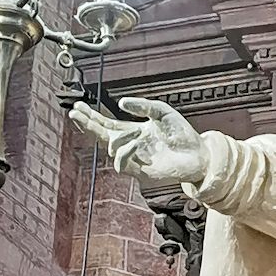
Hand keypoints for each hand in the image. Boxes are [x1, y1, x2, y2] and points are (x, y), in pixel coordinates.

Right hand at [68, 96, 206, 185]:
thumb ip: (142, 106)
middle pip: (101, 135)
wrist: (199, 155)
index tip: (77, 107)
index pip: (106, 124)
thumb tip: (120, 103)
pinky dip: (125, 151)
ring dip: (119, 137)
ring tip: (137, 130)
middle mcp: (130, 145)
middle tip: (75, 114)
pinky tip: (135, 142)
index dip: (91, 116)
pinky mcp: (140, 173)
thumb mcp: (162, 112)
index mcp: (133, 131)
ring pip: (111, 149)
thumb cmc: (182, 134)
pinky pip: (122, 163)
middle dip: (87, 125)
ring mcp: (134, 160)